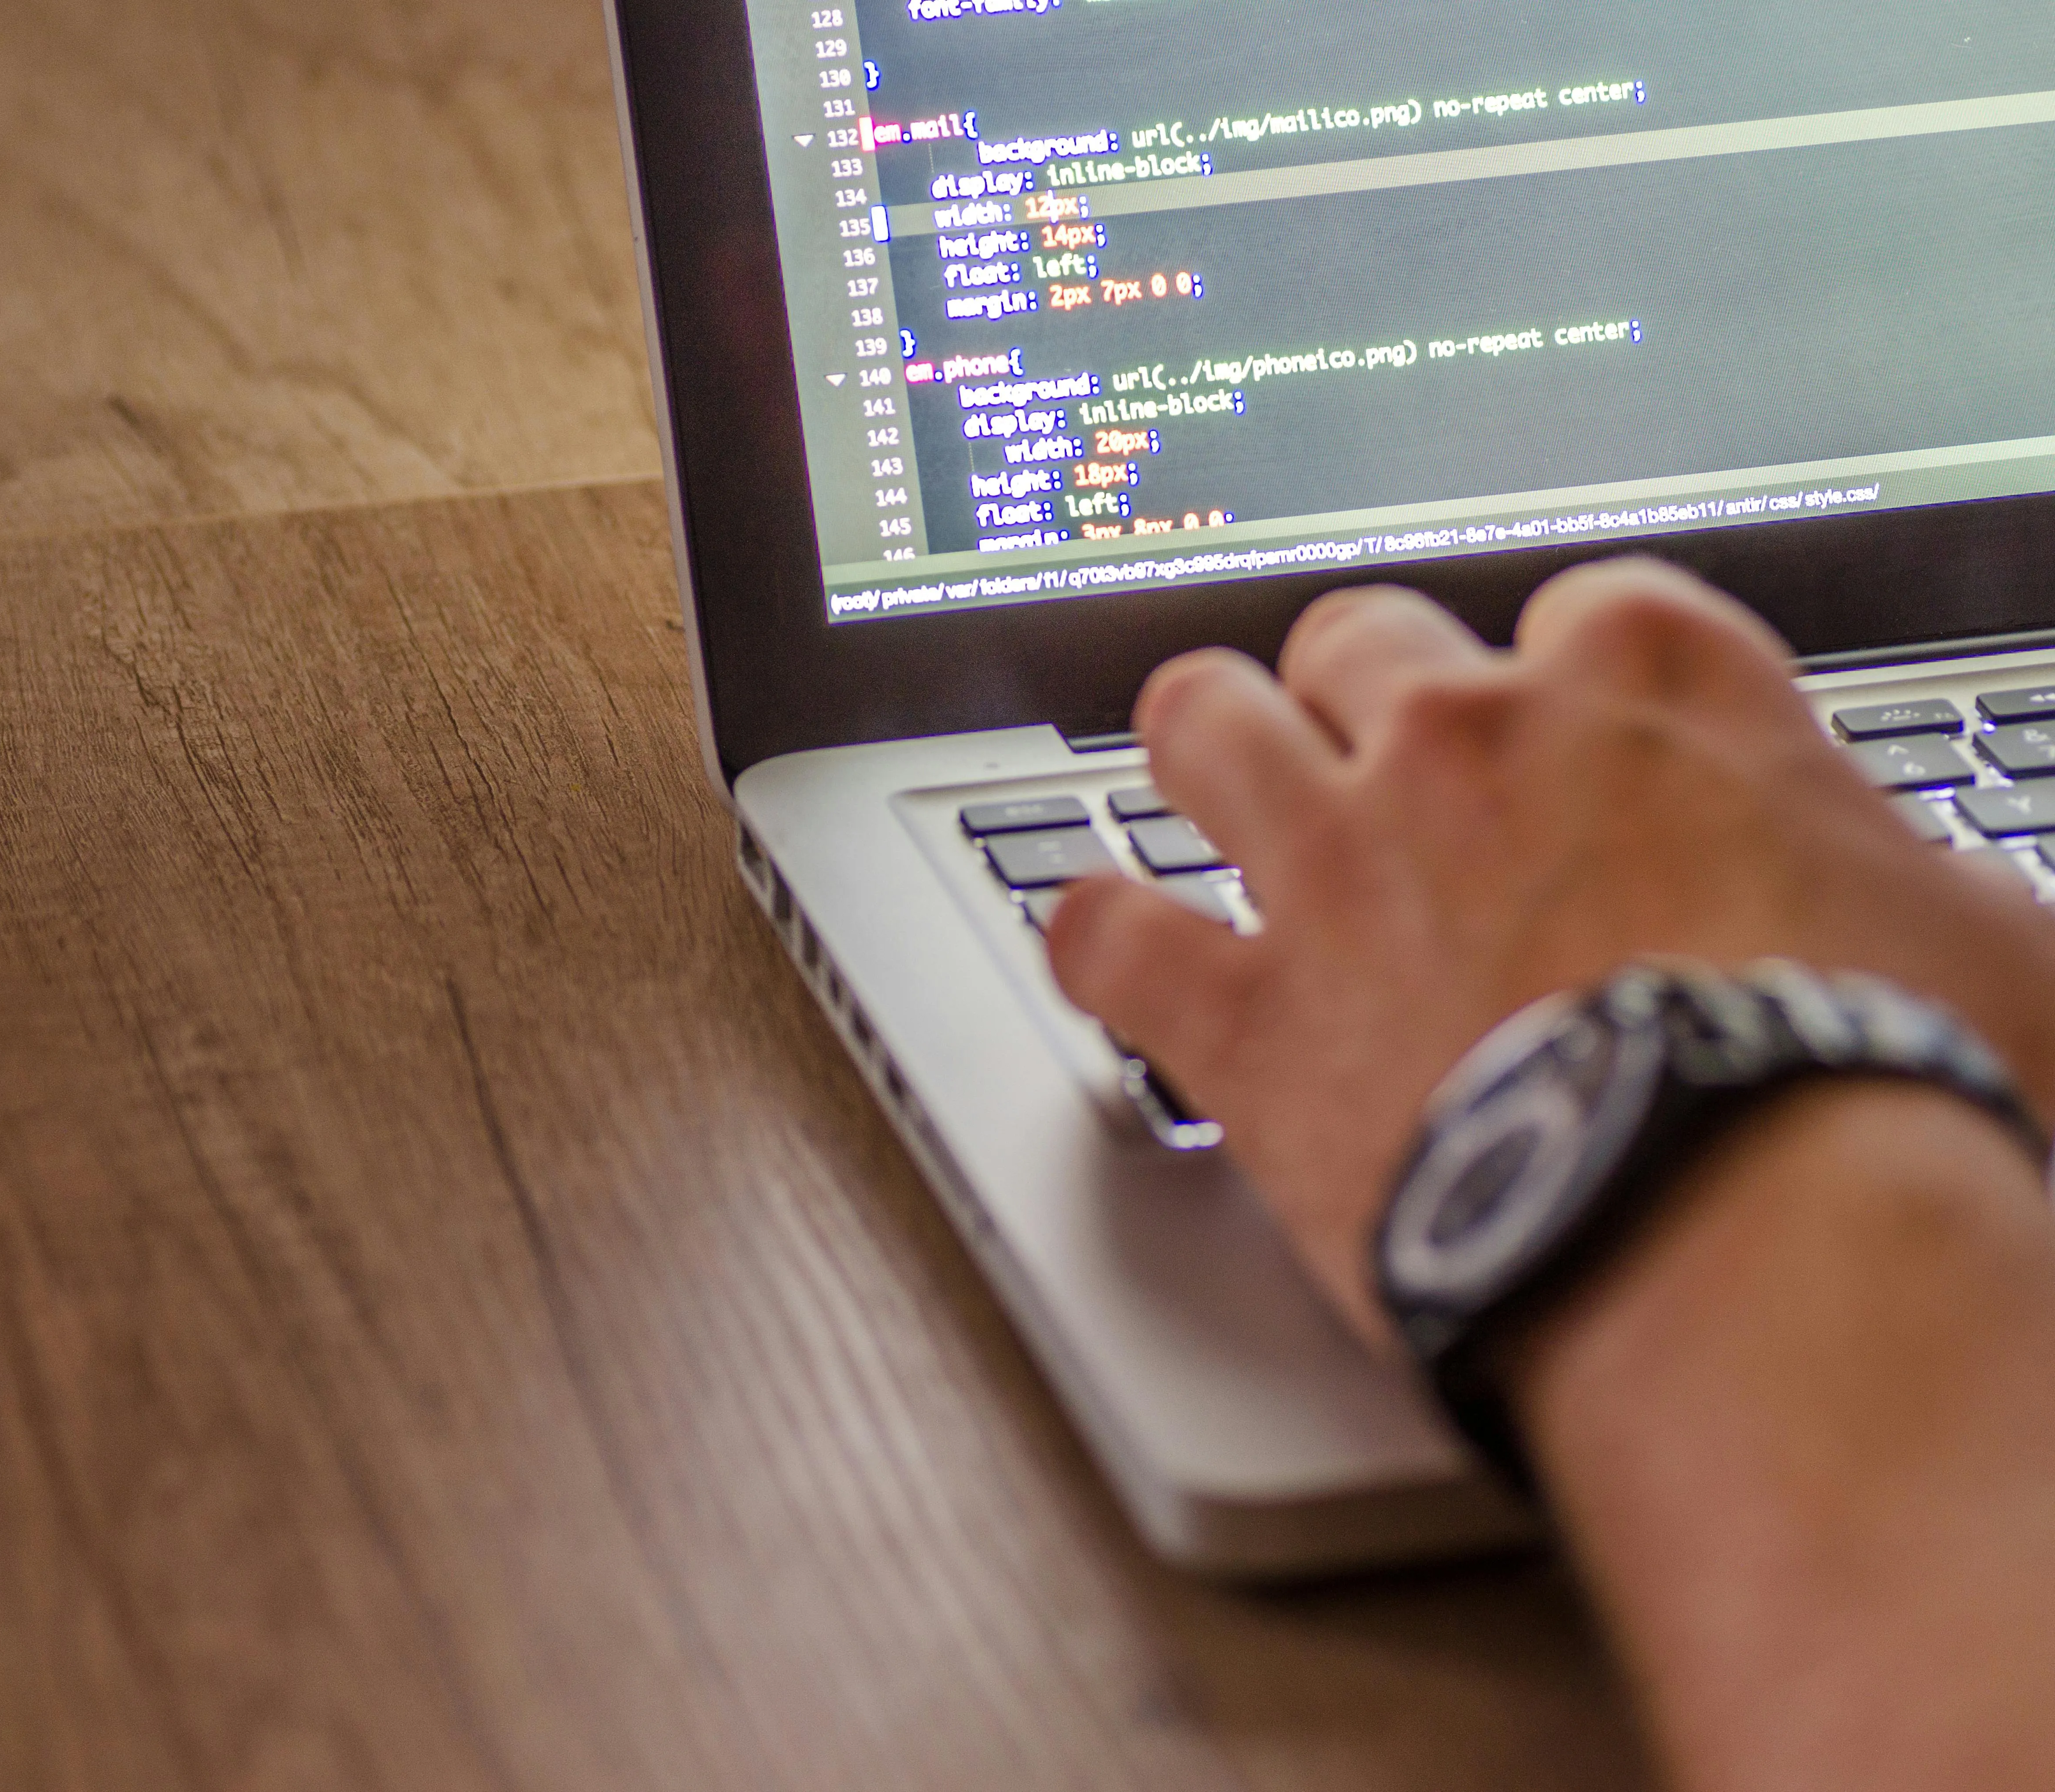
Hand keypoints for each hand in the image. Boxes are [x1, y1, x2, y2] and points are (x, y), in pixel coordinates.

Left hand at [1046, 557, 2054, 1346]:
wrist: (1757, 1242)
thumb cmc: (1882, 1088)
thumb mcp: (1970, 935)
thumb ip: (1890, 870)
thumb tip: (1906, 889)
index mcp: (1646, 688)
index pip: (1576, 612)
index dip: (1562, 684)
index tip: (1565, 741)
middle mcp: (1467, 742)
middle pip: (1355, 641)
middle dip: (1358, 697)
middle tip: (1372, 771)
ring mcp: (1336, 867)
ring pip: (1199, 725)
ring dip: (1202, 754)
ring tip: (1208, 794)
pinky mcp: (1247, 1017)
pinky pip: (1105, 935)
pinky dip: (1096, 940)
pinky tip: (1103, 948)